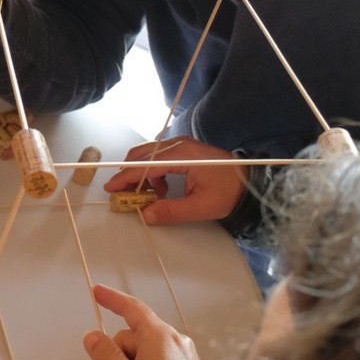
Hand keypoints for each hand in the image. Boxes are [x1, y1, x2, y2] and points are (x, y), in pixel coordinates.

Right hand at [104, 136, 247, 224]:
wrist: (249, 181)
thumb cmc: (229, 192)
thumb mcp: (201, 207)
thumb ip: (172, 211)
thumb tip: (146, 215)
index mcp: (182, 155)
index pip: (145, 165)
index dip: (126, 178)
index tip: (110, 189)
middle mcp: (178, 144)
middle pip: (142, 155)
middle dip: (129, 174)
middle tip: (122, 194)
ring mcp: (181, 144)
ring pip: (148, 155)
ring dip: (142, 174)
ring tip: (149, 196)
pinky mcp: (184, 149)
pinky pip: (158, 157)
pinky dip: (152, 172)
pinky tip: (162, 189)